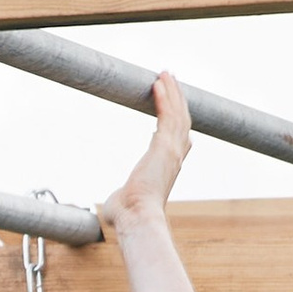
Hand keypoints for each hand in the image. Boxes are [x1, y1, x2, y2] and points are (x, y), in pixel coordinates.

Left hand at [99, 70, 191, 235]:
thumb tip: (110, 205)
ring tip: (165, 74)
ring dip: (172, 92)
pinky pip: (167, 115)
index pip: (180, 143)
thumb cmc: (128, 215)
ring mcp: (172, 152)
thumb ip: (121, 198)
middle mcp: (174, 158)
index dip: (180, 126)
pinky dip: (164, 97)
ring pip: (178, 114)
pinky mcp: (164, 147)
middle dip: (177, 100)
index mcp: (167, 170)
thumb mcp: (125, 201)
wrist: (136, 217)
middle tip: (170, 81)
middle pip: (182, 121)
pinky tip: (157, 83)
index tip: (176, 114)